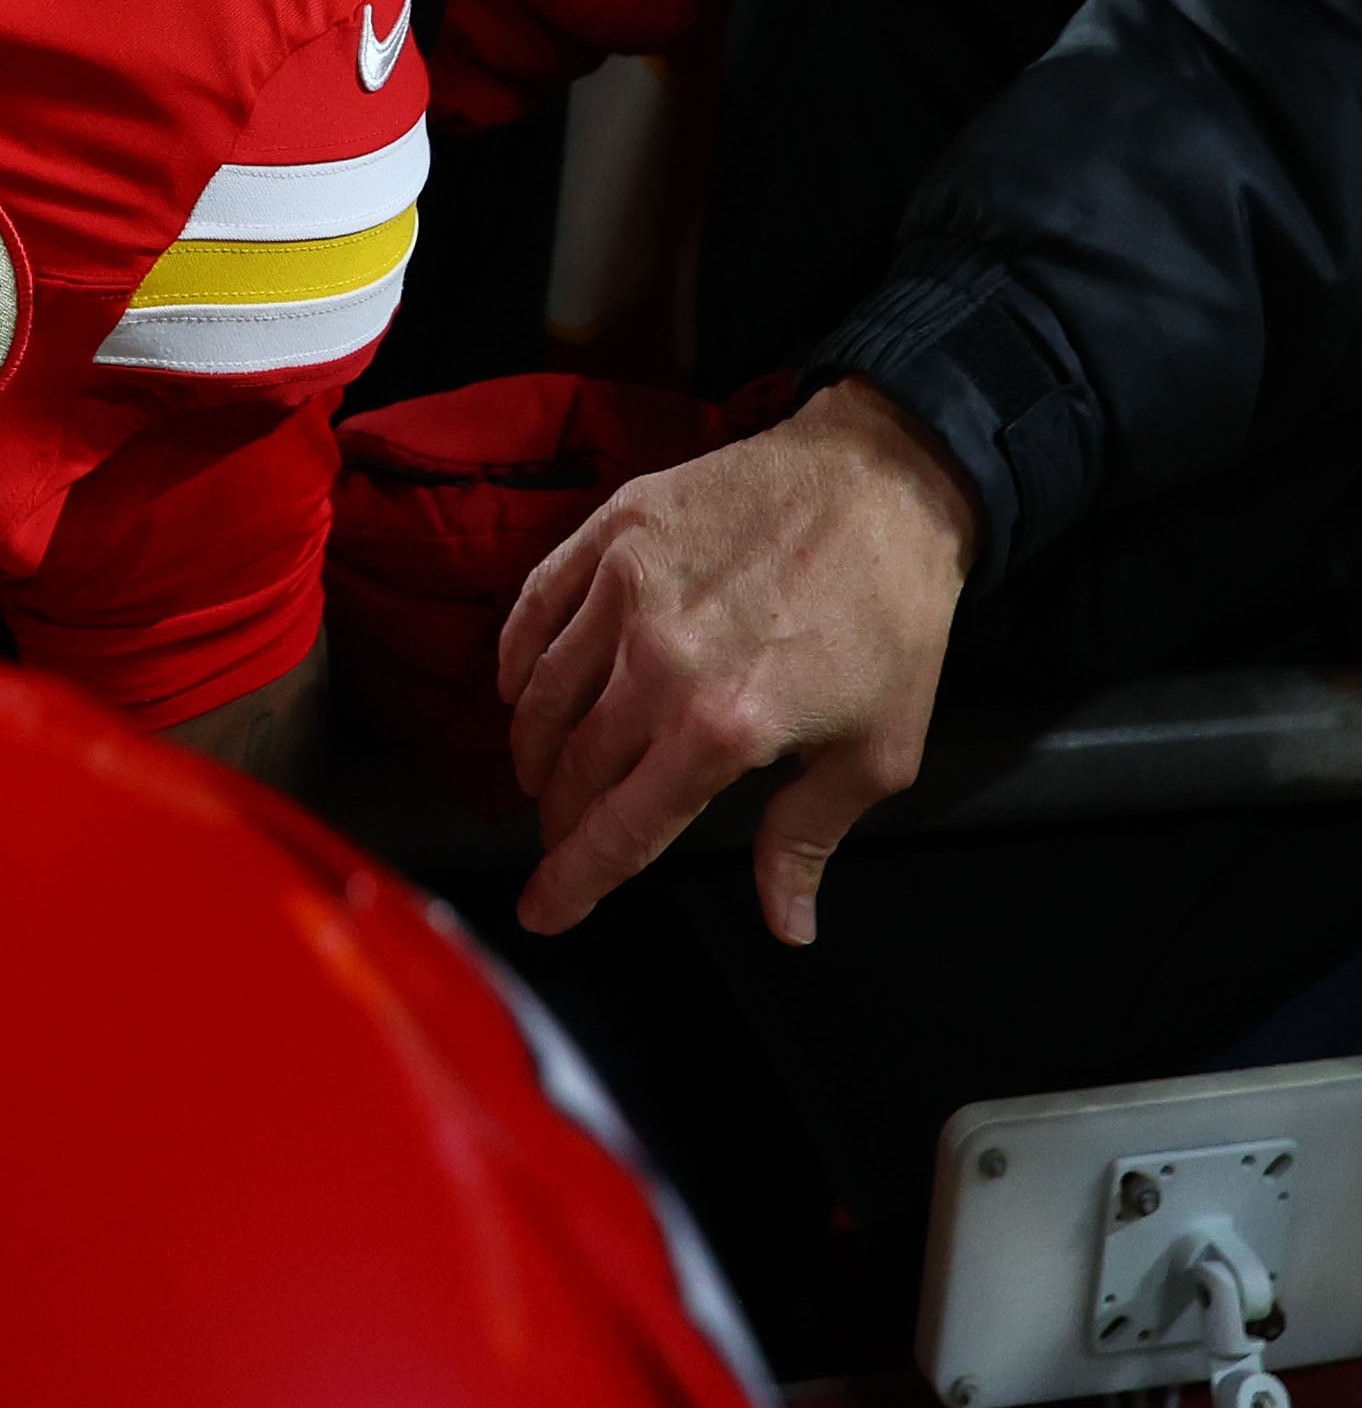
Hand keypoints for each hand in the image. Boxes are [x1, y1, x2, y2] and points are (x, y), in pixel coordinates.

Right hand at [495, 381, 975, 945]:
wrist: (886, 484)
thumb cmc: (892, 617)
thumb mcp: (877, 749)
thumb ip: (809, 837)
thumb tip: (786, 923)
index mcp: (724, 726)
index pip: (622, 827)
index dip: (575, 880)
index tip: (541, 911)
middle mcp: (659, 662)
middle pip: (574, 768)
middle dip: (560, 819)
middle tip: (563, 837)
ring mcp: (625, 590)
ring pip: (543, 695)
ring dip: (534, 750)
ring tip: (543, 775)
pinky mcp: (611, 533)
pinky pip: (534, 608)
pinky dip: (516, 660)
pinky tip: (520, 689)